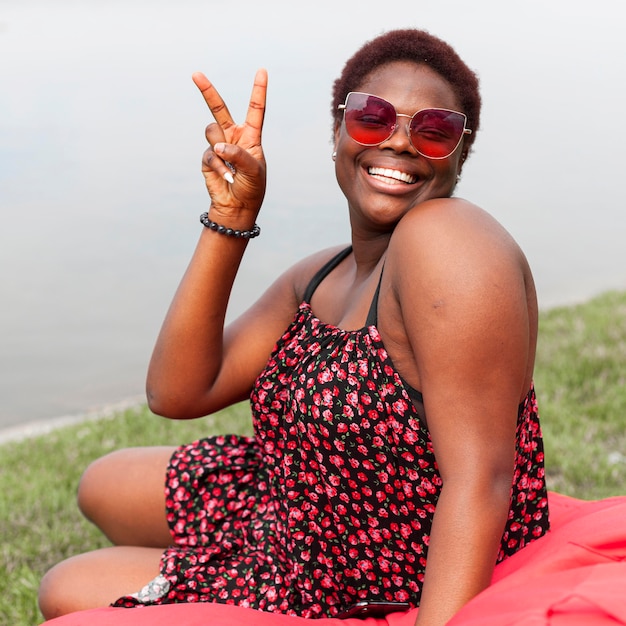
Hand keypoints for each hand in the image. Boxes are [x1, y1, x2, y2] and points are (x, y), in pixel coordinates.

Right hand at [192, 69, 266, 219]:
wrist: (237, 207)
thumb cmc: (251, 188)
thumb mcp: (253, 170)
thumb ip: (239, 155)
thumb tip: (218, 146)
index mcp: (251, 136)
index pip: (255, 109)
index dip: (258, 90)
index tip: (262, 71)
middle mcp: (233, 137)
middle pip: (219, 109)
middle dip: (207, 91)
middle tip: (195, 74)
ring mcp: (219, 146)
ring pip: (211, 132)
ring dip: (220, 148)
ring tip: (231, 167)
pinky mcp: (208, 158)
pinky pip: (209, 154)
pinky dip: (219, 167)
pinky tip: (227, 177)